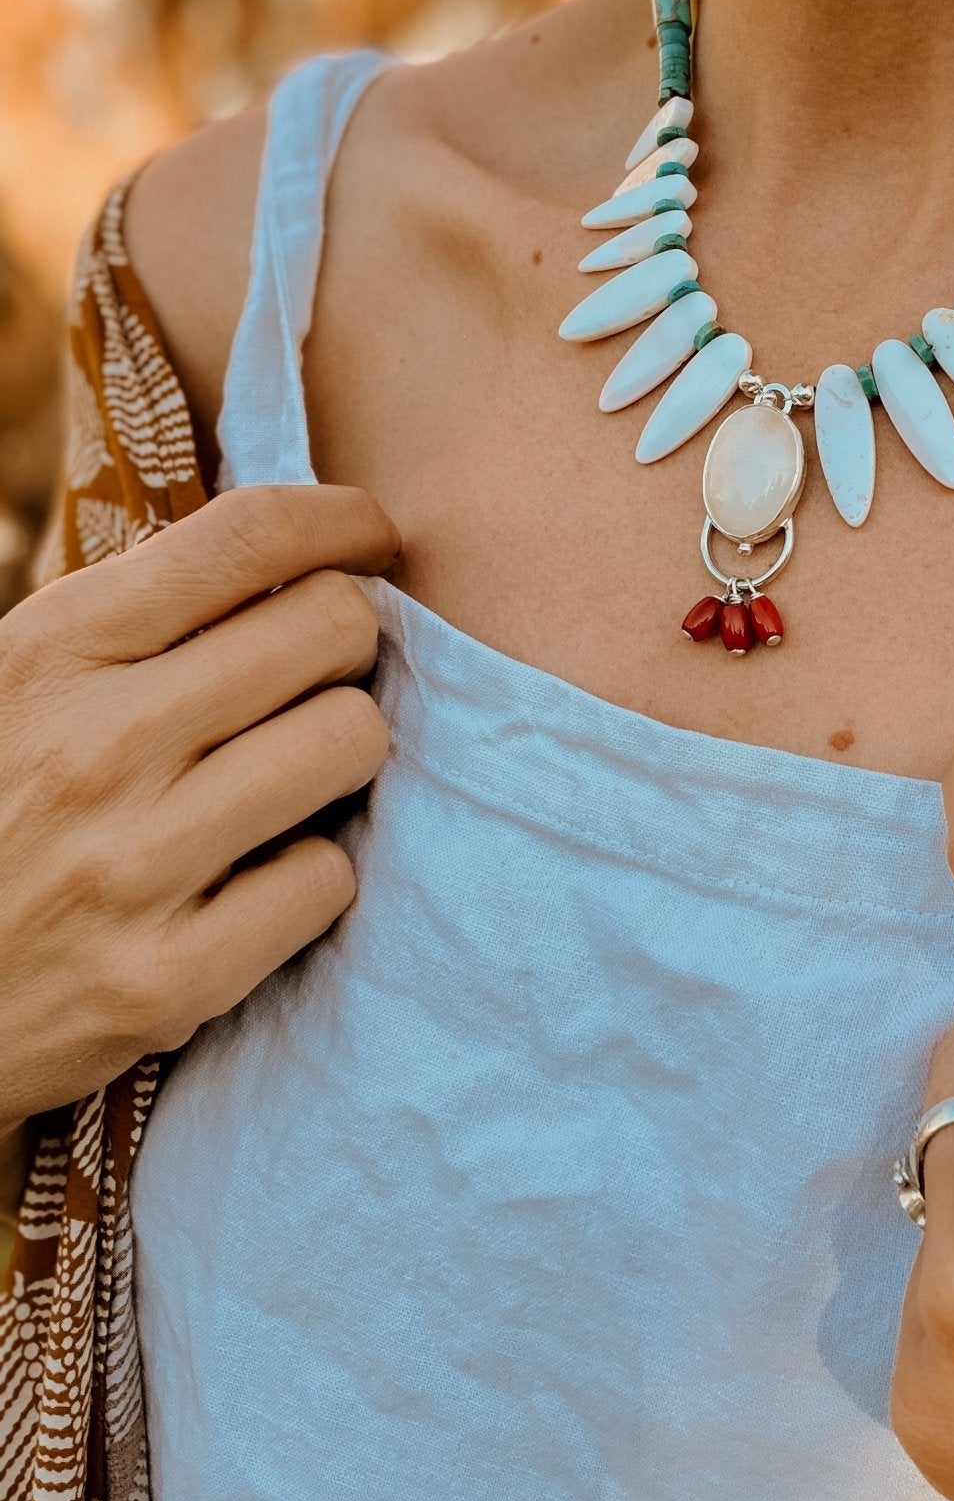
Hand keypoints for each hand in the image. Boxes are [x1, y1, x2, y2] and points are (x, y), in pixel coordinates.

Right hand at [0, 485, 398, 1149]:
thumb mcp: (18, 684)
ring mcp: (132, 866)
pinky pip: (328, 879)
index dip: (345, 520)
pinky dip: (308, 877)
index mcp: (52, 650)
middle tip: (318, 679)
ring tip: (290, 777)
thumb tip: (289, 545)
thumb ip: (134, 620)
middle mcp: (94, 745)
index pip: (251, 532)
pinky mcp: (167, 979)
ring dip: (340, 755)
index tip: (371, 541)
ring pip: (351, 741)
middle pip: (334, 626)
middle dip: (349, 644)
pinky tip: (255, 881)